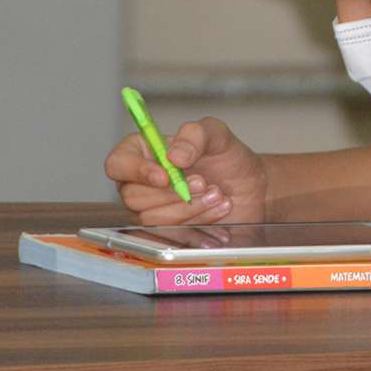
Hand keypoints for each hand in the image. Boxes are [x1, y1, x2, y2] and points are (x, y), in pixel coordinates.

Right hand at [104, 117, 267, 225]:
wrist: (252, 185)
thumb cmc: (227, 156)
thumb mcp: (216, 134)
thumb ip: (195, 134)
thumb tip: (174, 156)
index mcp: (143, 152)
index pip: (118, 164)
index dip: (136, 171)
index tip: (165, 175)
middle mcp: (142, 182)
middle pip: (134, 197)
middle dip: (171, 193)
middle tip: (202, 182)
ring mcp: (155, 209)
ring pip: (153, 219)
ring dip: (188, 208)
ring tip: (218, 194)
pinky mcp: (171, 231)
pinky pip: (172, 236)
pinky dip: (198, 224)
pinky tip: (220, 211)